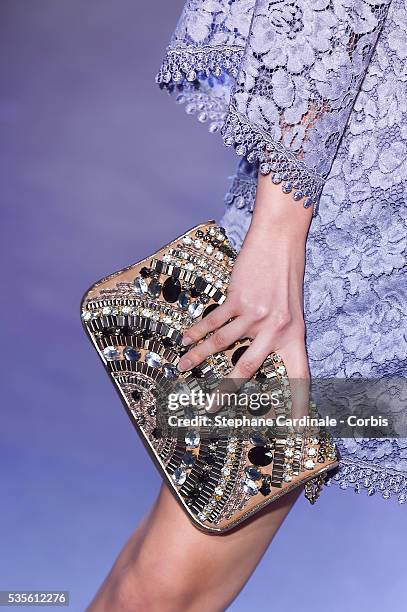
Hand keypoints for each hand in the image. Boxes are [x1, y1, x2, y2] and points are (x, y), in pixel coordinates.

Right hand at [177, 175, 312, 414]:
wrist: (280, 242)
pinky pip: (213, 322)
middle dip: (226, 392)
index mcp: (294, 336)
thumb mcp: (291, 311)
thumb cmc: (286, 276)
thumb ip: (277, 334)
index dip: (300, 405)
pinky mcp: (238, 298)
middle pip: (247, 368)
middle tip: (209, 410)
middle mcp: (277, 328)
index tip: (300, 431)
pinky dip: (196, 332)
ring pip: (221, 344)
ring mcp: (256, 313)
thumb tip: (256, 357)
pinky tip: (184, 339)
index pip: (300, 376)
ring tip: (180, 368)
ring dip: (197, 357)